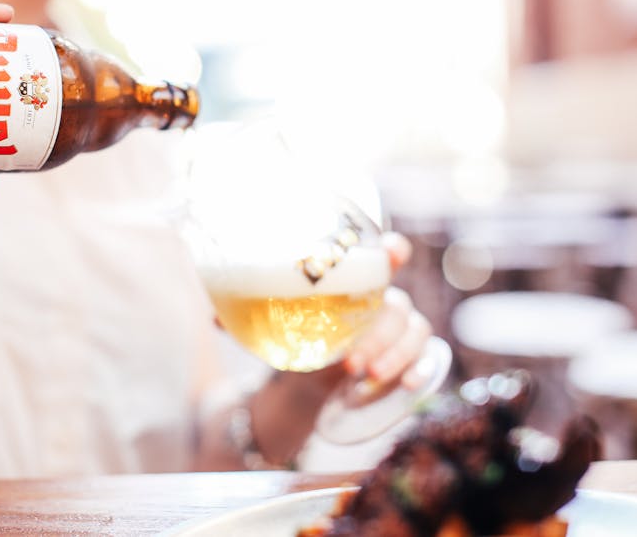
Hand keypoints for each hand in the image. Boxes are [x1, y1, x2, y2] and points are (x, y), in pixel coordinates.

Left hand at [249, 231, 432, 463]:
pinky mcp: (402, 356)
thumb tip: (211, 312)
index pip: (381, 255)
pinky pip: (424, 357)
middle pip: (397, 303)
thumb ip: (241, 312)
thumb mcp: (266, 323)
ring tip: (364, 375)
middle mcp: (379, 299)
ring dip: (395, 353)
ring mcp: (394, 327)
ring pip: (413, 329)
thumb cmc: (289, 334)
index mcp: (352, 280)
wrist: (301, 376)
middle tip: (350, 361)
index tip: (391, 251)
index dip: (393, 250)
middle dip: (379, 332)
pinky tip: (405, 385)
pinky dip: (417, 369)